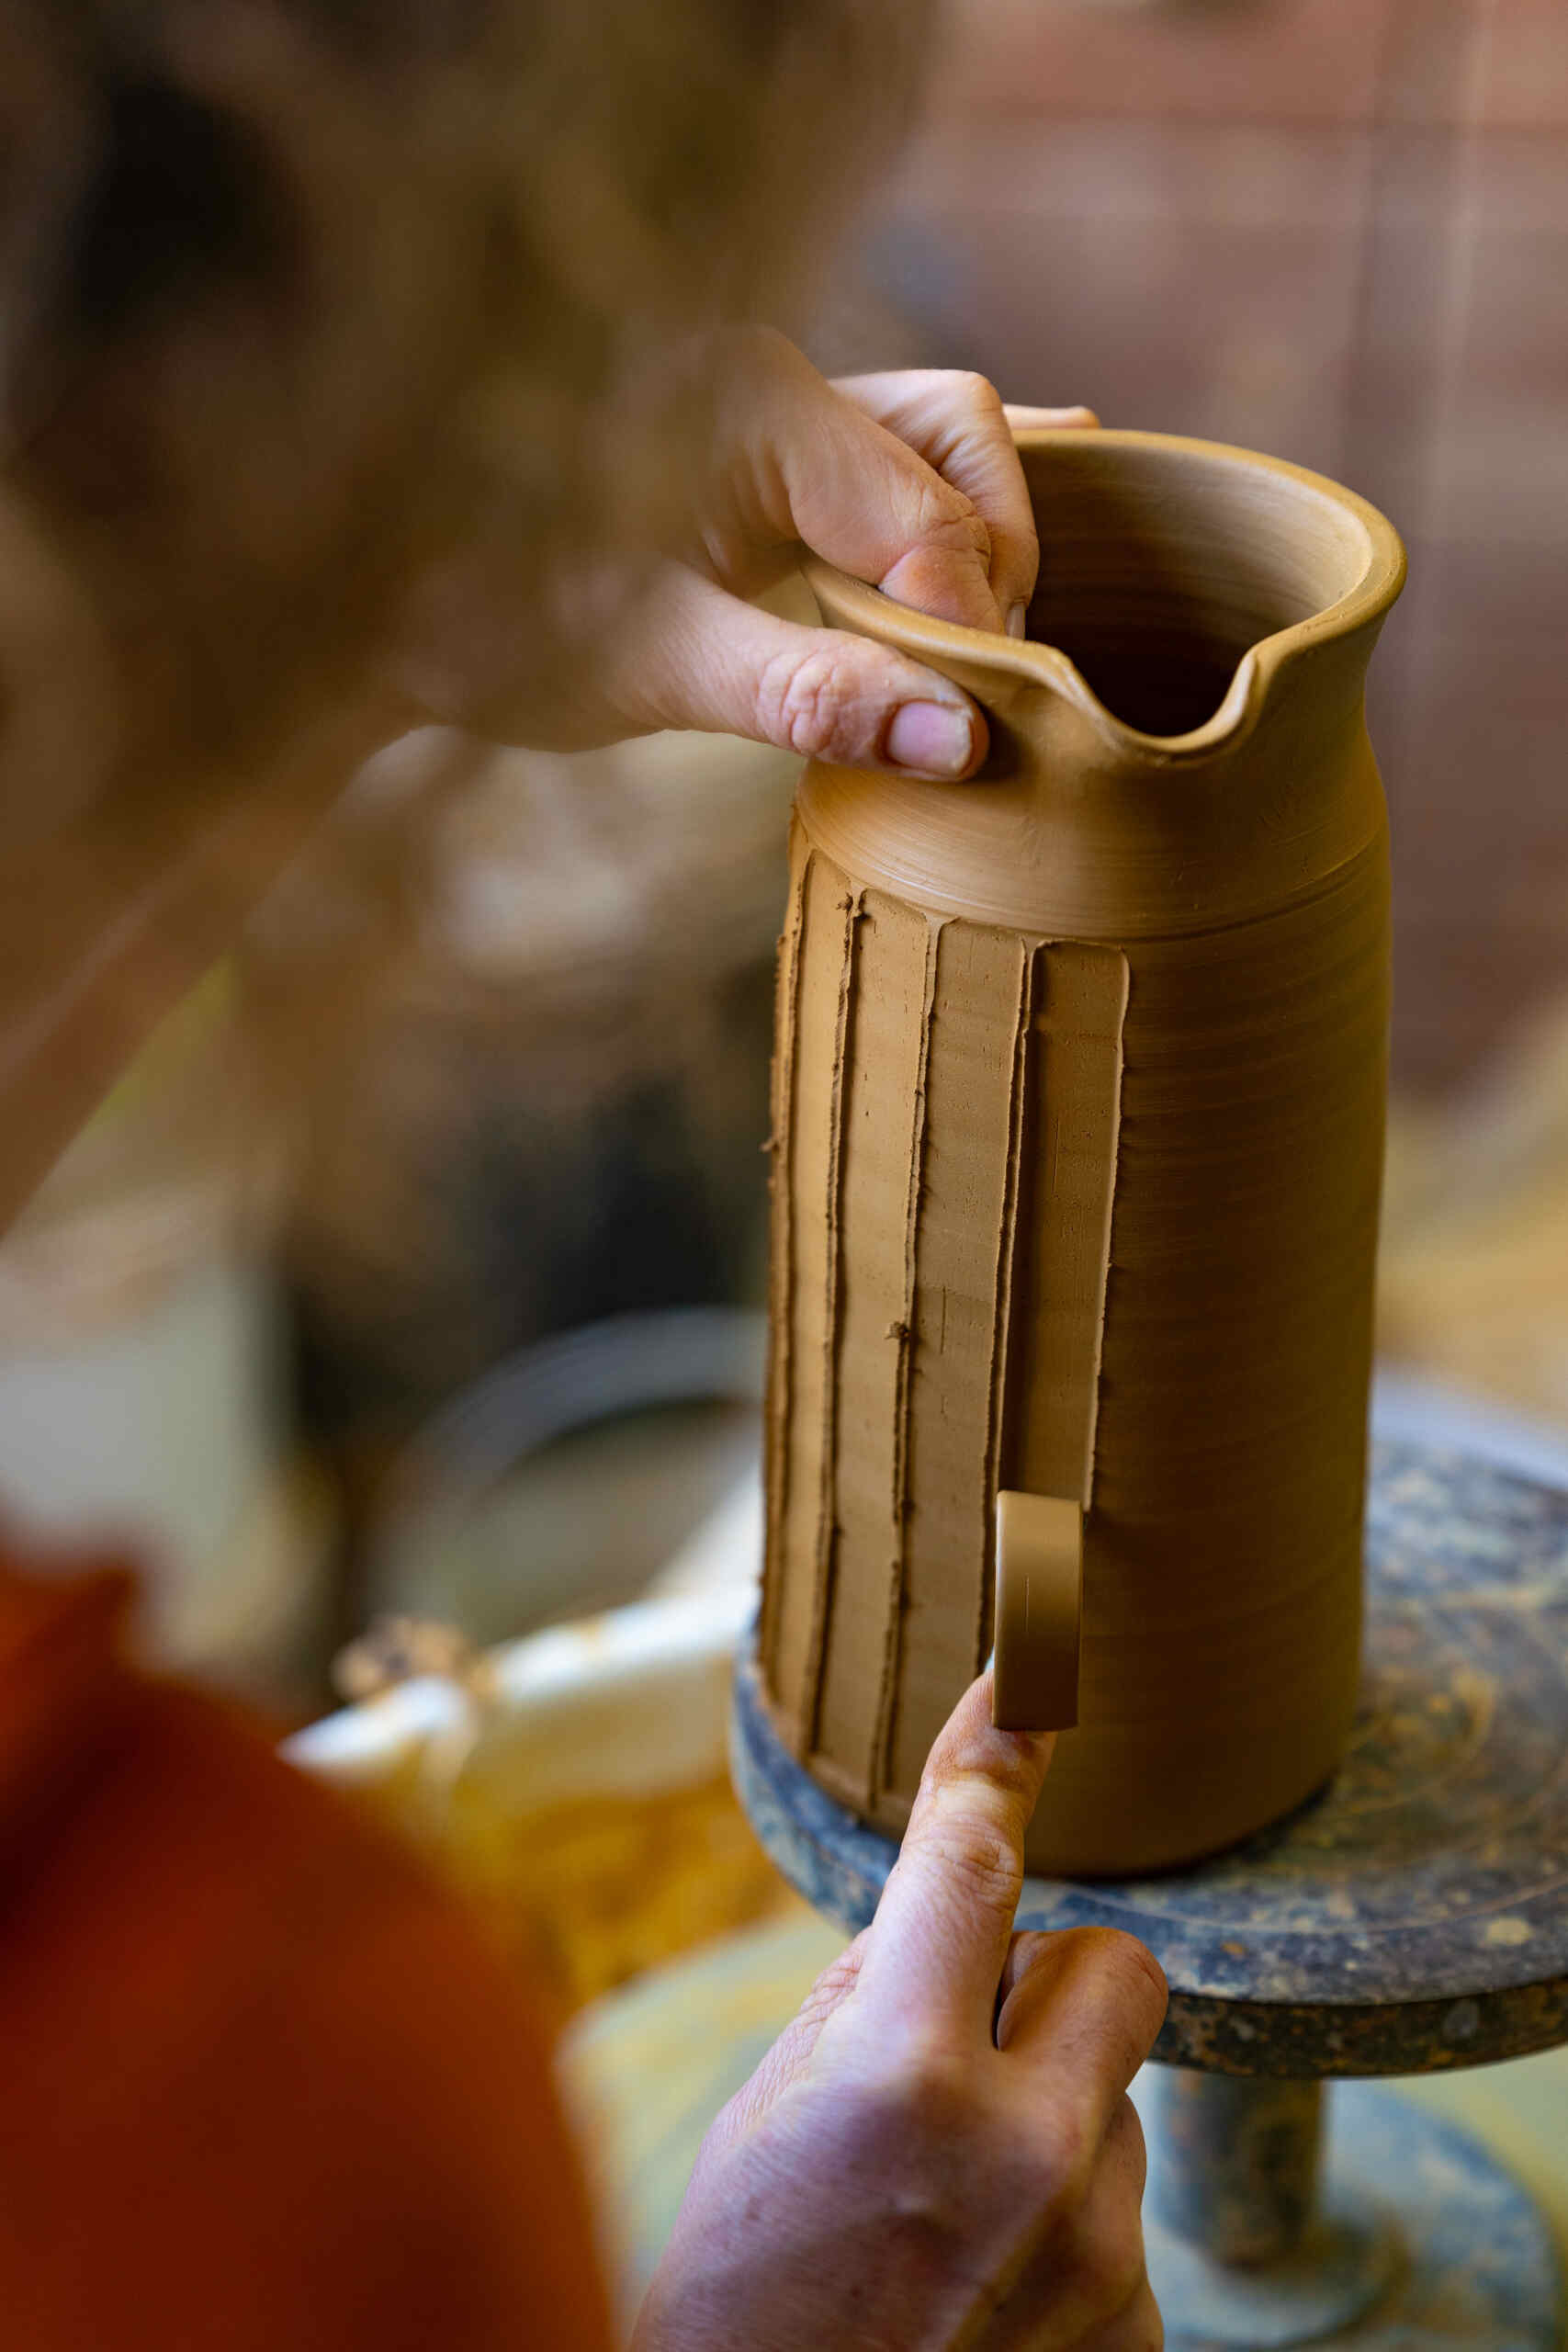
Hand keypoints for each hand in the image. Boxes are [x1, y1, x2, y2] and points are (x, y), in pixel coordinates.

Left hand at [393, 330, 1094, 777]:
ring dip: (973, 543)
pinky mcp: (759, 457)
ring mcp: (769, 408)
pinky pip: (891, 455)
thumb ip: (810, 694)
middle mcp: (773, 377)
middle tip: (970, 690)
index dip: (971, 630)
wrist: (364, 604)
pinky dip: (947, 508)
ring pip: (938, 440)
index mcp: (751, 400)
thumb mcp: (651, 671)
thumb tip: (963, 741)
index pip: (929, 515)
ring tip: (964, 657)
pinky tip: (1010, 533)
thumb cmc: (481, 623)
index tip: (977, 734)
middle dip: (990, 569)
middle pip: (961, 443)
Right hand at [632, 1672, 1166, 2351]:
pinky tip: (978, 2291)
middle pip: (1111, 1965)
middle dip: (1046, 1982)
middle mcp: (1022, 2153)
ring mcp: (1097, 2255)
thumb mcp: (777, 2111)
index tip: (1034, 1664)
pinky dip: (1060, 2223)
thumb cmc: (740, 2291)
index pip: (971, 1862)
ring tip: (940, 2220)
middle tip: (957, 2052)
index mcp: (899, 2075)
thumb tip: (969, 1912)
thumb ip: (879, 1996)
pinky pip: (1120, 2207)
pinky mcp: (1141, 2334)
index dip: (1000, 1750)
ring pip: (1109, 2096)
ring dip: (1042, 2119)